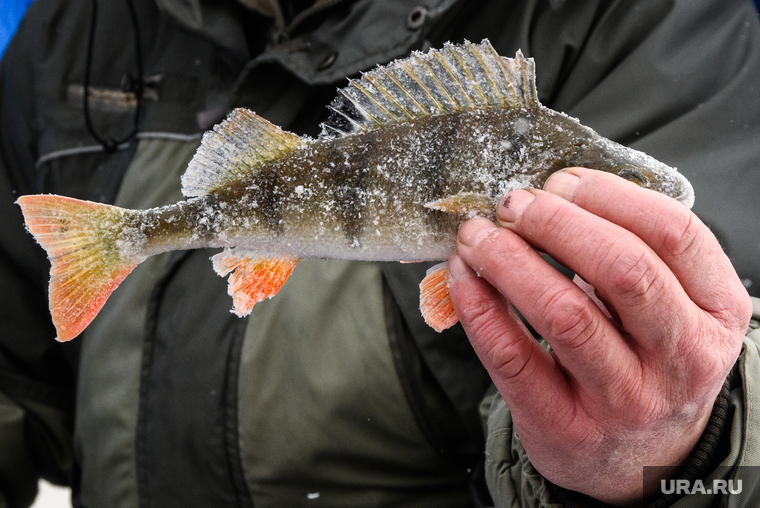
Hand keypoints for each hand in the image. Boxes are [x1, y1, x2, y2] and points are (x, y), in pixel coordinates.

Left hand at [447, 168, 751, 503]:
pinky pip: (513, 356)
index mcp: (716, 312)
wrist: (642, 460)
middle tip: (512, 204)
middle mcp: (681, 358)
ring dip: (509, 260)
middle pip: (622, 269)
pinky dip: (479, 306)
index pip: (673, 233)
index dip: (608, 195)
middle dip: (555, 222)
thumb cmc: (647, 361)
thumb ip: (630, 253)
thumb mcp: (670, 309)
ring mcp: (625, 400)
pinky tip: (463, 276)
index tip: (560, 182)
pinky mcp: (565, 426)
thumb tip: (549, 194)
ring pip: (564, 313)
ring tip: (478, 236)